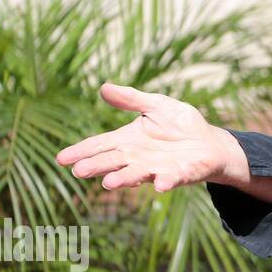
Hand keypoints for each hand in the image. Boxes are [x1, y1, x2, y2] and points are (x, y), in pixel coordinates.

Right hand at [55, 83, 234, 191]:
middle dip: (96, 166)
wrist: (210, 143)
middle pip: (113, 162)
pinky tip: (159, 185)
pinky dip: (165, 182)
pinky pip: (171, 179)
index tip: (61, 159)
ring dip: (124, 178)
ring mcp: (157, 168)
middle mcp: (138, 158)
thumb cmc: (180, 125)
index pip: (100, 145)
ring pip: (136, 174)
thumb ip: (132, 100)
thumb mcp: (156, 105)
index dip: (81, 151)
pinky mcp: (180, 174)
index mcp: (128, 140)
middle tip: (78, 171)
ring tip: (108, 183)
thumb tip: (103, 87)